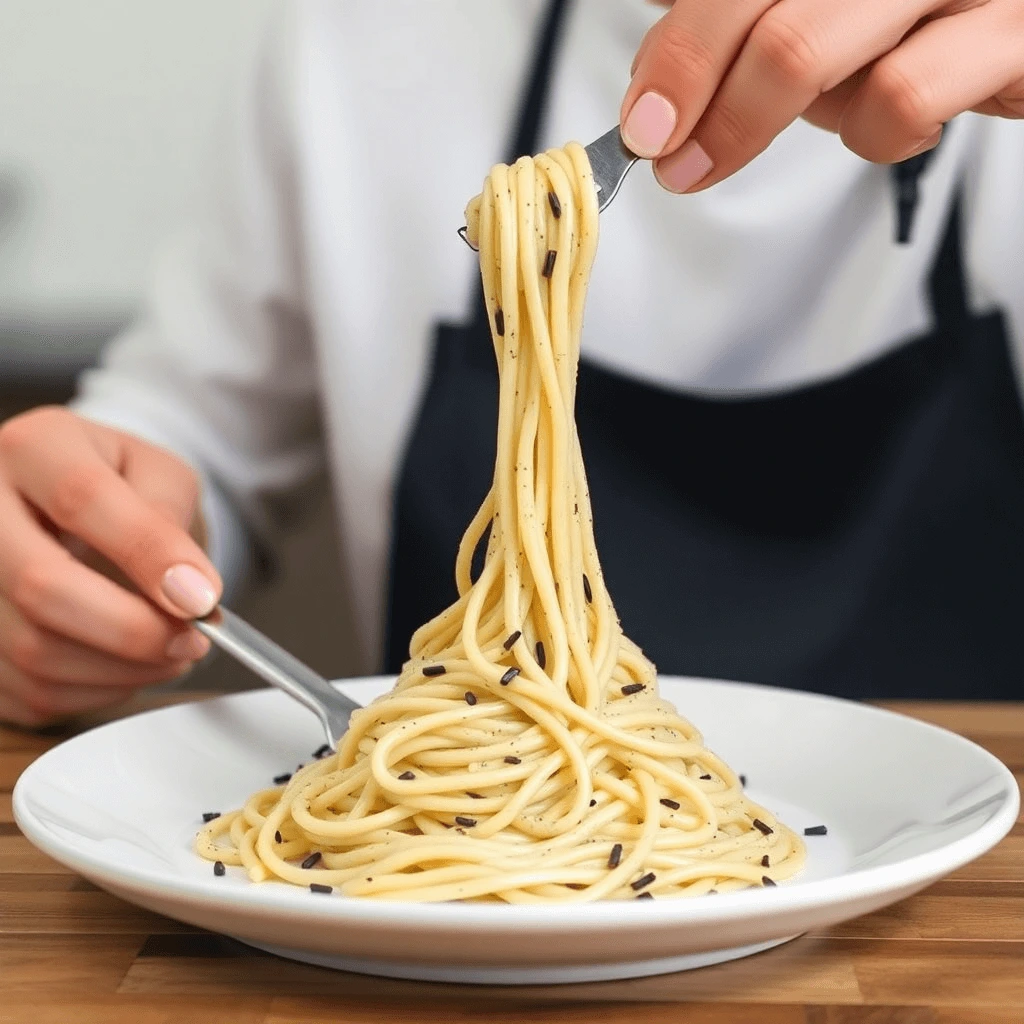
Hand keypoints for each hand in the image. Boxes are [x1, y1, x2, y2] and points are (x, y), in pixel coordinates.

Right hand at [0, 407, 222, 726]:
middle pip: (41, 586)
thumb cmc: (123, 489)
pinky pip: (31, 691)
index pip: (80, 499)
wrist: (77, 509)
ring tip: (171, 652)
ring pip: (35, 651)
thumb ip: (171, 520)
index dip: (147, 555)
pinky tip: (127, 665)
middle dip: (133, 630)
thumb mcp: (160, 476)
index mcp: (34, 449)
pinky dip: (96, 690)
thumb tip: (190, 591)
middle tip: (192, 641)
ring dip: (123, 670)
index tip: (202, 599)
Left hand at [622, 0, 1023, 191]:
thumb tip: (654, 71)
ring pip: (802, 50)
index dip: (678, 48)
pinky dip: (872, 137)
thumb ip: (739, 24)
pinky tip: (884, 126)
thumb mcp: (818, 12)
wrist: (1023, 27)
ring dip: (762, 118)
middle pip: (756, 11)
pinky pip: (898, 99)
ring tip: (786, 128)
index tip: (643, 119)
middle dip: (693, 93)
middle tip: (670, 157)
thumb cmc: (912, 21)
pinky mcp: (1011, 34)